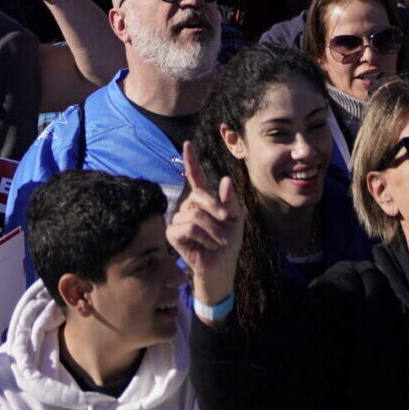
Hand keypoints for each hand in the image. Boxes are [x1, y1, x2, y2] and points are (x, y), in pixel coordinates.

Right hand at [166, 142, 243, 307]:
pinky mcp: (173, 233)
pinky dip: (203, 237)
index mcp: (204, 199)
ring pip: (196, 214)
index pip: (195, 176)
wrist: (221, 265)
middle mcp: (189, 205)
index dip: (191, 160)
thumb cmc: (228, 241)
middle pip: (199, 195)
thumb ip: (230, 200)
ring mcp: (178, 218)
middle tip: (226, 222)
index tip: (188, 143)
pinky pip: (188, 228)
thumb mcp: (236, 218)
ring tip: (217, 241)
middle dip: (216, 208)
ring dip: (213, 230)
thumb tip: (224, 179)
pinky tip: (206, 246)